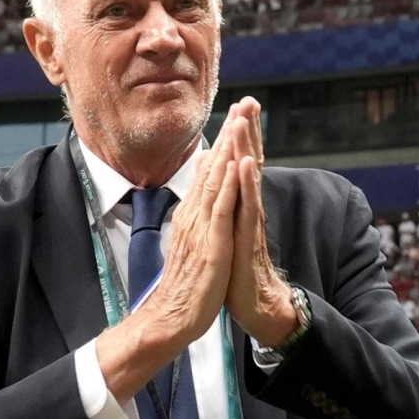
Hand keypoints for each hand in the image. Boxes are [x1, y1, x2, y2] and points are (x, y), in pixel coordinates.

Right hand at [95, 109, 239, 401]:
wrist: (173, 317)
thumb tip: (199, 205)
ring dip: (232, 148)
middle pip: (215, 166)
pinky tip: (240, 165)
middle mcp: (196, 215)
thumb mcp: (193, 246)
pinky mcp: (212, 244)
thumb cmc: (187, 286)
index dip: (225, 142)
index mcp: (193, 215)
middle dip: (231, 133)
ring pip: (219, 180)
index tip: (238, 115)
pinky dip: (231, 185)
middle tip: (245, 102)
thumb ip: (196, 221)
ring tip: (243, 120)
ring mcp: (203, 227)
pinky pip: (222, 210)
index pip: (210, 171)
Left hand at [216, 98, 298, 346]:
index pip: (242, 164)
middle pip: (249, 162)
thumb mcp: (227, 231)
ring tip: (245, 121)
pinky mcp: (246, 238)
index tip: (242, 106)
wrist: (254, 304)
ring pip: (248, 179)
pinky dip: (247, 184)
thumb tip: (219, 181)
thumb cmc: (237, 270)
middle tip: (250, 101)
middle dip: (249, 131)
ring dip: (248, 147)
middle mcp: (248, 209)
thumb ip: (227, 204)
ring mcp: (249, 222)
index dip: (242, 136)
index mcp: (241, 206)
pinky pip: (248, 206)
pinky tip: (247, 163)